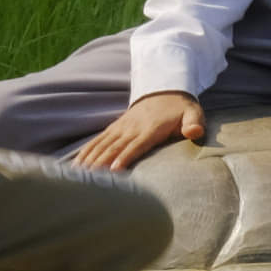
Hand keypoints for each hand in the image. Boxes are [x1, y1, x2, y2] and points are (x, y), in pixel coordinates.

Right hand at [72, 91, 204, 170]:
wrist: (164, 89)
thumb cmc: (181, 108)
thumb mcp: (192, 112)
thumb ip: (194, 122)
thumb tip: (194, 131)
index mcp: (151, 128)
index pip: (136, 145)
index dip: (125, 157)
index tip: (114, 170)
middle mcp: (132, 128)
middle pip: (114, 148)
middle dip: (101, 164)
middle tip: (89, 181)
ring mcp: (121, 127)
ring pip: (102, 145)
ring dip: (89, 160)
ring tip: (77, 176)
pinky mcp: (114, 128)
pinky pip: (97, 141)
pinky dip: (86, 152)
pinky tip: (75, 165)